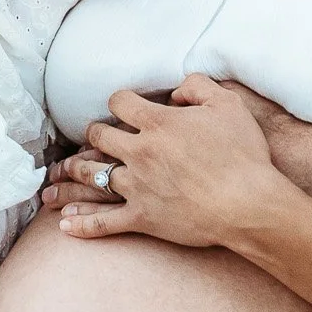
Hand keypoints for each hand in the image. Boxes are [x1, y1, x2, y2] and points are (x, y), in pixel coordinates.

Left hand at [52, 74, 299, 246]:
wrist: (248, 204)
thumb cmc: (243, 154)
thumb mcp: (227, 104)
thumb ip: (197, 87)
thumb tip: (176, 90)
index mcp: (158, 123)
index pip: (120, 103)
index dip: (120, 101)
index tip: (123, 106)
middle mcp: (140, 153)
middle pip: (99, 137)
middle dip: (95, 134)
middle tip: (95, 136)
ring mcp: (137, 187)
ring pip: (93, 176)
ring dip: (75, 172)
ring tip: (62, 173)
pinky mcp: (142, 218)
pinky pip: (104, 222)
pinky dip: (82, 223)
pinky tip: (64, 224)